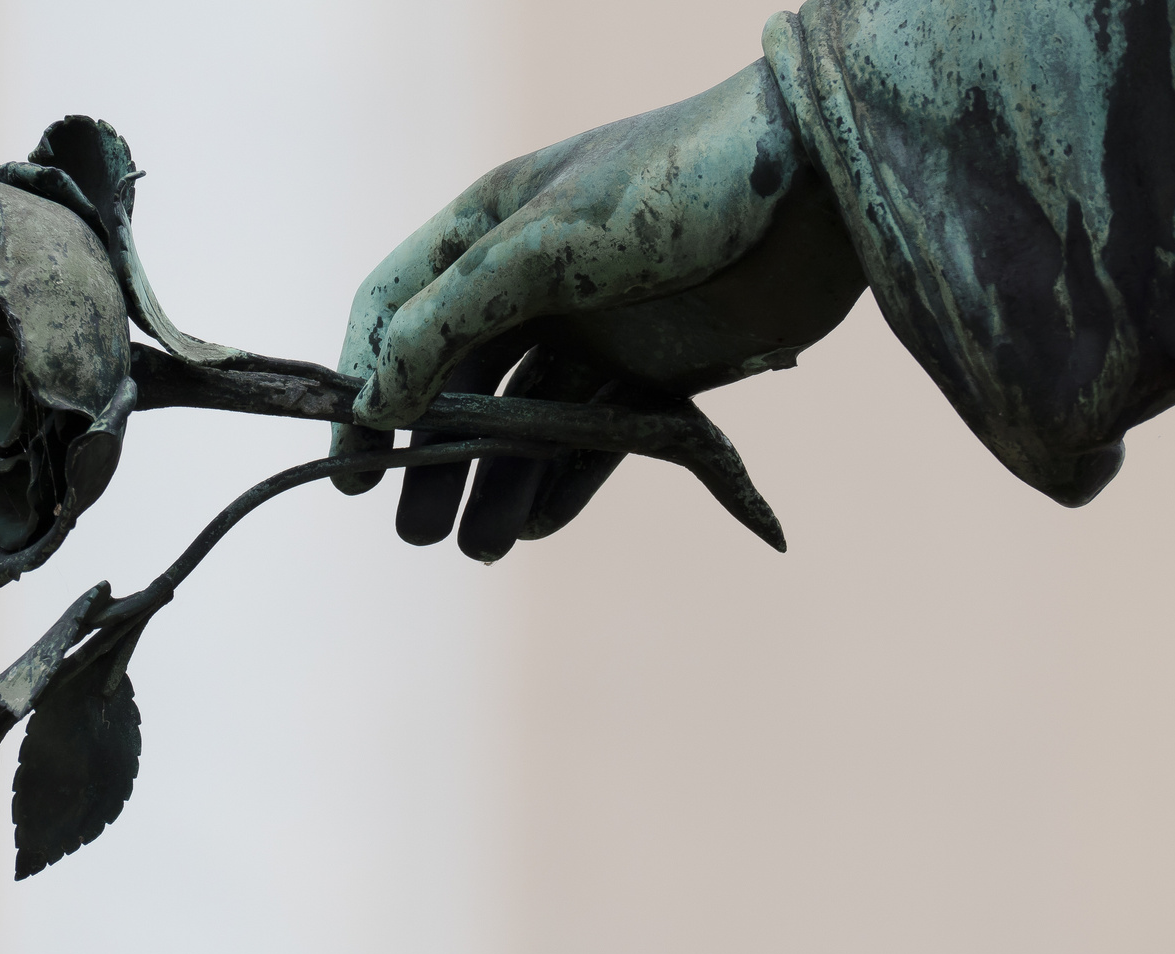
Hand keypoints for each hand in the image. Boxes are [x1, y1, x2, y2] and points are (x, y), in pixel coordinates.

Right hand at [330, 58, 866, 559]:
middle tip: (416, 532)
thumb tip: (374, 403)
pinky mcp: (657, 367)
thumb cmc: (673, 188)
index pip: (395, 312)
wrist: (823, 186)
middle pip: (456, 382)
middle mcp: (530, 281)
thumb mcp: (542, 248)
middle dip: (432, 458)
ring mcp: (595, 326)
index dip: (362, 386)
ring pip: (525, 421)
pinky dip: (564, 482)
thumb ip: (450, 323)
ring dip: (498, 484)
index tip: (350, 468)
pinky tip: (538, 525)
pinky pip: (595, 437)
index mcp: (487, 230)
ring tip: (480, 547)